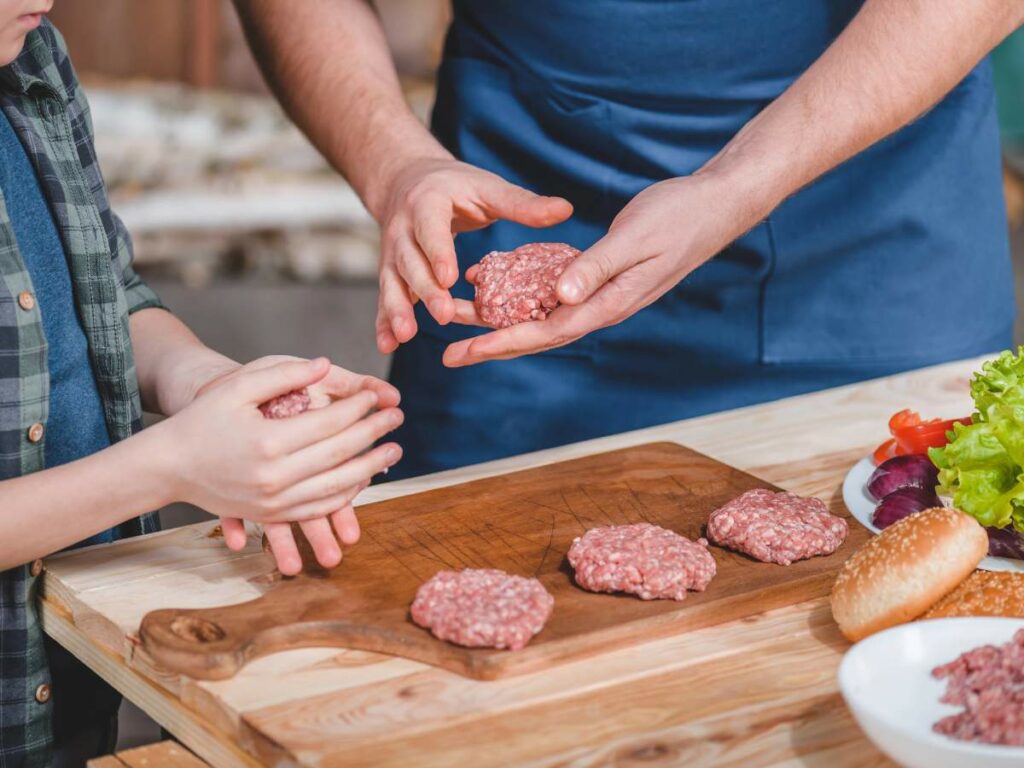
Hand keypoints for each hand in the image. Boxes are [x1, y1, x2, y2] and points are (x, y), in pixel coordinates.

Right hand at [195, 356, 400, 574]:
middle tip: (399, 419)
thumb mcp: (237, 388)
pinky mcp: (271, 514)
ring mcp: (273, 501)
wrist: (168, 466)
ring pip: (336, 487)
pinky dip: (345, 494)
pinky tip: (363, 478)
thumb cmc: (202, 420)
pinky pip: (318, 507)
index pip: (329, 423)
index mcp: (267, 442)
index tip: (380, 397)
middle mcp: (273, 477)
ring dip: (370, 468)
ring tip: (393, 451)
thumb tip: (326, 365)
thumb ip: (284, 375)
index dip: (359, 409)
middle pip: (339, 455)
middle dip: (374, 435)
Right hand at [374, 157, 572, 352]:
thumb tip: (566, 210)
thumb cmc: (457, 187)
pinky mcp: (389, 271)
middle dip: (426, 290)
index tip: (450, 277)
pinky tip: (387, 345)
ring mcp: (391, 252)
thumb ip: (522, 204)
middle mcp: (403, 228)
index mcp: (427, 203)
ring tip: (404, 336)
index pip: (431, 230)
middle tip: (444, 314)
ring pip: (392, 282)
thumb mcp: (487, 188)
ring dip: (396, 310)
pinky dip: (383, 321)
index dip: (439, 253)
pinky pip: (385, 296)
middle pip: (411, 262)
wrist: (407, 180)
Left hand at [443, 174, 747, 365]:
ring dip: (503, 322)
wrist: (714, 206)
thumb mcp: (634, 238)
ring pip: (543, 317)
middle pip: (538, 334)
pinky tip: (499, 288)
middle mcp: (601, 306)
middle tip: (449, 353)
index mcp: (608, 303)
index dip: (505, 342)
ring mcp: (601, 295)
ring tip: (462, 323)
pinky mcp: (599, 278)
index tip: (468, 351)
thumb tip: (559, 299)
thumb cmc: (678, 217)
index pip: (548, 332)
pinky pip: (555, 294)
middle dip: (493, 344)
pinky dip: (525, 296)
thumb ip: (596, 268)